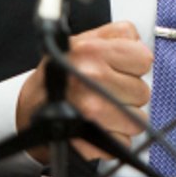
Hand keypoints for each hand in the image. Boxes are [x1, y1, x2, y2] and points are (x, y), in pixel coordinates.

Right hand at [16, 20, 152, 161]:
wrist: (31, 107)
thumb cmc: (60, 74)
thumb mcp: (85, 40)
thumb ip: (118, 35)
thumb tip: (142, 46)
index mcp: (91, 51)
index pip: (144, 60)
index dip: (134, 66)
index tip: (120, 69)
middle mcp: (91, 79)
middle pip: (143, 92)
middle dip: (128, 93)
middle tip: (107, 91)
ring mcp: (92, 111)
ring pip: (138, 120)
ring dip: (124, 117)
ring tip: (103, 108)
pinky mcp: (91, 140)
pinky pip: (125, 141)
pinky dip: (115, 138)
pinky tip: (100, 126)